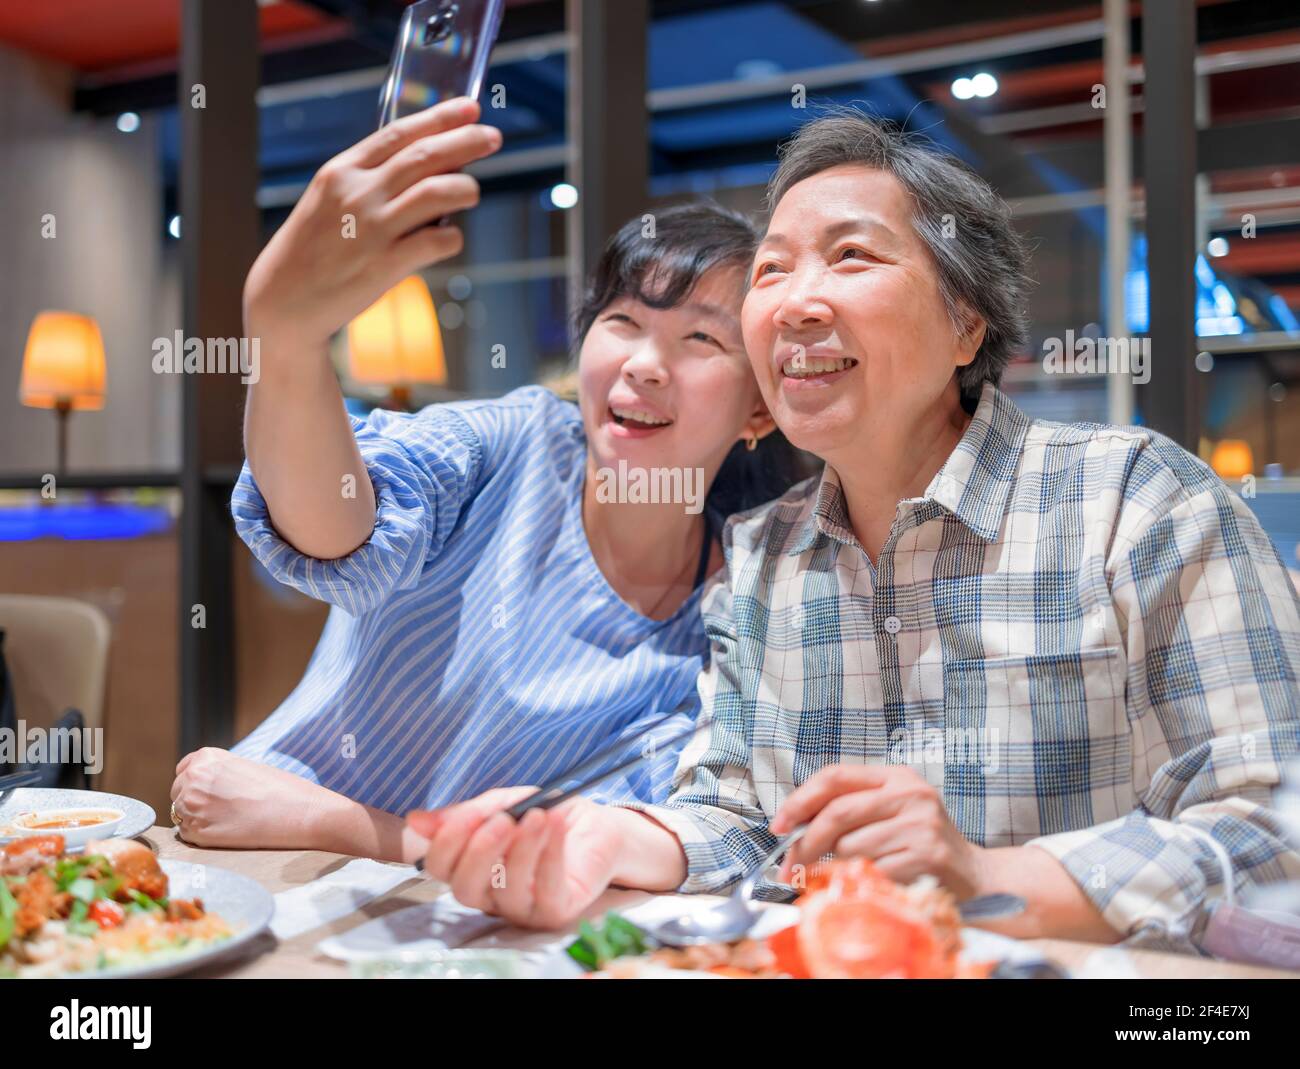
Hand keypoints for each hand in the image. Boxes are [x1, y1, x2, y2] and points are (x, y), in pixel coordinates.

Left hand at [170, 748, 328, 848]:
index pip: (184, 770)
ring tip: (227, 820)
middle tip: (222, 809)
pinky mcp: (196, 832)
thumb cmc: (281, 789)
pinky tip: (226, 831)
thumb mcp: (246, 767)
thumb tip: (206, 788)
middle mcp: (193, 778)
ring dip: (197, 818)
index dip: (196, 783)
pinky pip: (187, 834)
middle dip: (195, 800)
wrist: (299, 813)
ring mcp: (192, 805)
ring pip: (181, 814)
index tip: (211, 792)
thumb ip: (220, 773)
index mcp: (206, 757)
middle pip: (178, 792)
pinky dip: (202, 834)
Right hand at [243, 96, 500, 349]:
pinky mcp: (384, 265)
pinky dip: (452, 237)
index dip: (440, 118)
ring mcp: (372, 228)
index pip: (399, 133)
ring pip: (436, 193)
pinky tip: (451, 238)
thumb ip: (368, 182)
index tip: (469, 109)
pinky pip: (435, 241)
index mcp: (342, 170)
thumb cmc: (312, 250)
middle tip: (493, 138)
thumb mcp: (328, 200)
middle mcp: (358, 193)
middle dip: (465, 142)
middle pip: (424, 156)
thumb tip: (423, 170)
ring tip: (474, 190)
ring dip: (465, 188)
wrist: (283, 299)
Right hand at [407, 792, 623, 929]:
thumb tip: (416, 820)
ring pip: (506, 890)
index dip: (448, 841)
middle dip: (480, 851)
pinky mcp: (555, 911)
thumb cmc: (545, 815)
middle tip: (502, 820)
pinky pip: (545, 889)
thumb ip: (467, 813)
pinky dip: (549, 853)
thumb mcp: (504, 804)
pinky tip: (555, 825)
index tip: (472, 812)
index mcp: (472, 869)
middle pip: (465, 889)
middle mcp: (491, 895)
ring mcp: (523, 908)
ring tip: (538, 815)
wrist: (597, 825)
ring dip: (522, 848)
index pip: (441, 868)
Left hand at [771, 764, 986, 898]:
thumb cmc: (922, 845)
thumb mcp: (891, 813)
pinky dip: (865, 881)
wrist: (976, 878)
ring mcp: (920, 825)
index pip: (834, 776)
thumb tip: (793, 827)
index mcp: (896, 777)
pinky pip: (870, 871)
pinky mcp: (925, 857)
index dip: (799, 800)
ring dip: (842, 866)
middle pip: (837, 813)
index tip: (778, 825)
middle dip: (806, 843)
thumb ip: (850, 809)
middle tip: (790, 866)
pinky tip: (882, 881)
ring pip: (850, 847)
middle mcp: (910, 794)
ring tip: (863, 869)